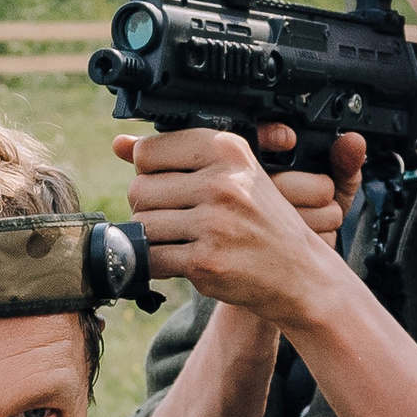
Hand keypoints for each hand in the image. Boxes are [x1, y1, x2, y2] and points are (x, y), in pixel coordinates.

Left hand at [116, 123, 367, 329]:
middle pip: (139, 189)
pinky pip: (153, 259)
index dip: (150, 171)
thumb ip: (174, 155)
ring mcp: (214, 224)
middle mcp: (222, 183)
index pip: (148, 152)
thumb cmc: (260, 220)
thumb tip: (118, 143)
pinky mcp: (205, 262)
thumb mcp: (230, 173)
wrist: (299, 273)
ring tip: (182, 239)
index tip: (169, 184)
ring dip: (153, 237)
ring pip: (142, 225)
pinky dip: (159, 264)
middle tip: (176, 218)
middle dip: (148, 207)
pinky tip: (183, 260)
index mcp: (228, 150)